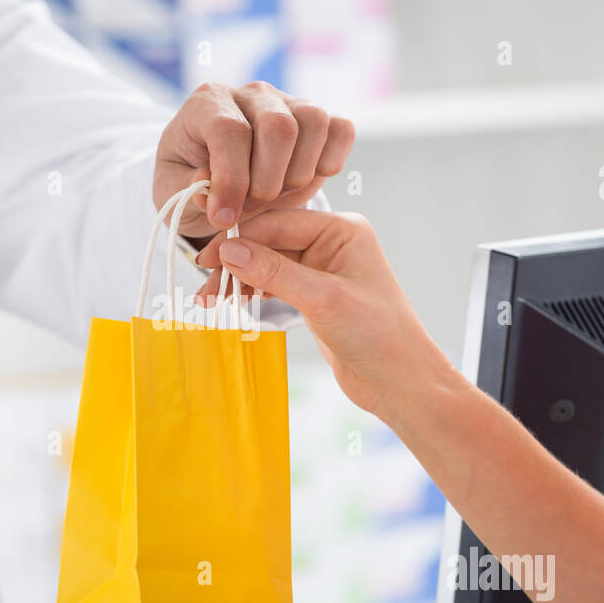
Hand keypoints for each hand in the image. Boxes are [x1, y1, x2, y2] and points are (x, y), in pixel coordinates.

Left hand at [154, 81, 354, 237]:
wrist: (218, 182)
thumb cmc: (192, 182)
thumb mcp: (174, 192)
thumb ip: (188, 189)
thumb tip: (206, 183)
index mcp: (208, 103)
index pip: (230, 130)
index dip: (231, 180)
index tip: (224, 218)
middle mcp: (251, 94)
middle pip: (278, 126)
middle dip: (267, 182)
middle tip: (251, 208)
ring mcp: (289, 102)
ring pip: (314, 122)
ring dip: (298, 174)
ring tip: (276, 196)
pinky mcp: (317, 119)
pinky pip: (340, 129)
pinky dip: (331, 160)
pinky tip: (307, 180)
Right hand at [193, 208, 450, 418]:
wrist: (399, 381)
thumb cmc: (379, 336)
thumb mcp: (323, 300)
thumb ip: (275, 272)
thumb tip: (230, 251)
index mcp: (342, 229)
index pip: (279, 221)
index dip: (241, 237)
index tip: (208, 256)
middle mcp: (331, 242)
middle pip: (269, 239)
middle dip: (235, 259)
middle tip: (204, 280)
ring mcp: (321, 268)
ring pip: (267, 262)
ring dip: (238, 278)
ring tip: (208, 299)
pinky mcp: (313, 293)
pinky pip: (273, 281)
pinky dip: (251, 290)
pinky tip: (231, 300)